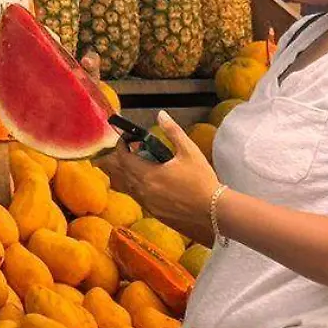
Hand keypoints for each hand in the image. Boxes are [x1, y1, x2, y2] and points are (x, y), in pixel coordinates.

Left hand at [95, 112, 219, 241]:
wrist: (213, 211)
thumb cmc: (202, 180)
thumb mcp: (189, 151)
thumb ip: (173, 132)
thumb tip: (161, 115)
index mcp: (147, 174)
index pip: (122, 158)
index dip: (120, 146)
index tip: (127, 138)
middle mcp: (142, 190)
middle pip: (118, 174)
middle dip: (114, 161)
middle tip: (116, 152)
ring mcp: (147, 204)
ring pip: (125, 187)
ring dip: (124, 175)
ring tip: (128, 165)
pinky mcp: (154, 213)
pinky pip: (136, 197)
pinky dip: (134, 187)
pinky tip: (144, 182)